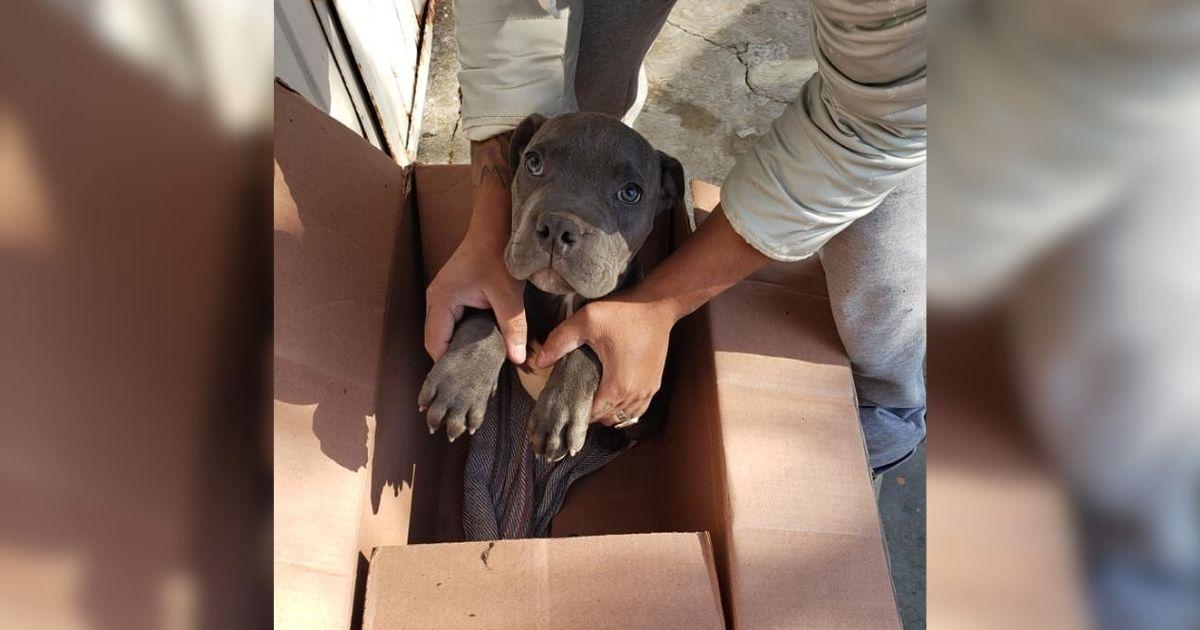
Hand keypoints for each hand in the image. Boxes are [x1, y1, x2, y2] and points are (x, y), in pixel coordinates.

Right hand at [425, 134, 527, 362]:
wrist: (496, 224)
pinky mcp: (454, 294)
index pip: (435, 345)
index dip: (448, 366)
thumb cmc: (498, 254)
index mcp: (441, 301)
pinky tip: (482, 346)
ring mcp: (443, 297)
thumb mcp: (508, 294)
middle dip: (454, 360)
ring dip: (460, 348)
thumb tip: (519, 359)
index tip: (467, 383)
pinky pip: (454, 322)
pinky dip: (465, 335)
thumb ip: (513, 327)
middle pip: (437, 341)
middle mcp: (436, 300)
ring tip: (479, 368)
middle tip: (475, 380)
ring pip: (446, 332)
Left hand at [533, 294, 676, 424]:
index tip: (566, 402)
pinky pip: (638, 410)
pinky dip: (624, 408)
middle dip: (591, 413)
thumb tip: (540, 362)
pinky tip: (614, 395)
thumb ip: (560, 341)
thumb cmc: (623, 313)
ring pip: (623, 417)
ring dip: (608, 412)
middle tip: (575, 397)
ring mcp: (648, 391)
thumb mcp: (586, 320)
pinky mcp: (655, 384)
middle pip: (608, 418)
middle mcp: (635, 395)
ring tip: (594, 396)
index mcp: (617, 385)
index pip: (593, 415)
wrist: (658, 305)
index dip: (577, 412)